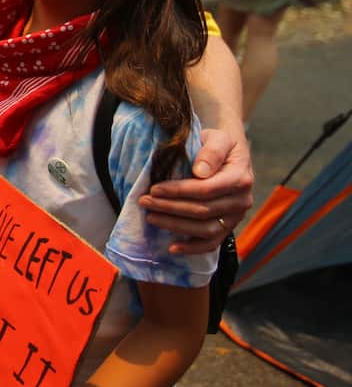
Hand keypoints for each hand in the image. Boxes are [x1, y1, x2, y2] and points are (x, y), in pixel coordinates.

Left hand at [140, 126, 254, 253]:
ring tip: (151, 217)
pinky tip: (172, 248)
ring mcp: (236, 217)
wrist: (228, 152)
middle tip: (144, 201)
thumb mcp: (217, 137)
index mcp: (240, 178)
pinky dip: (192, 248)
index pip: (206, 190)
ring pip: (205, 229)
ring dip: (175, 225)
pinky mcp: (228, 227)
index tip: (154, 188)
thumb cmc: (218, 143)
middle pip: (202, 211)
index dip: (178, 191)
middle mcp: (242, 201)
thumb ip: (211, 151)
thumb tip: (200, 171)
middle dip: (170, 207)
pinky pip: (212, 243)